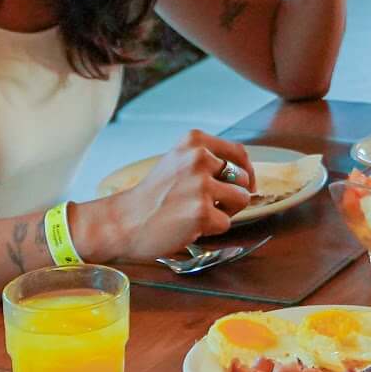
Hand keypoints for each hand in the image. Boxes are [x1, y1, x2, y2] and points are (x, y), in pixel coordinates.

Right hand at [91, 130, 254, 257]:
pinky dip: (212, 229)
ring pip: (241, 199)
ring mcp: (200, 184)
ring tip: (200, 214)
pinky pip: (226, 223)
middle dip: (233, 194)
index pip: (238, 152)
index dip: (247, 171)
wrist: (124, 221)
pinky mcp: (201, 211)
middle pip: (243, 177)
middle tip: (211, 205)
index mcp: (193, 142)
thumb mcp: (176, 163)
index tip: (245, 183)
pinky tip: (191, 226)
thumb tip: (244, 175)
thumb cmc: (150, 197)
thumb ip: (205, 162)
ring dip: (226, 211)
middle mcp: (198, 158)